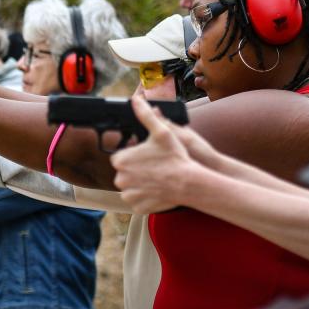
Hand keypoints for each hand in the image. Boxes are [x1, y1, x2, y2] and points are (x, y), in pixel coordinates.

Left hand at [111, 94, 204, 213]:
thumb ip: (146, 116)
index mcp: (121, 161)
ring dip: (141, 183)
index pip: (121, 157)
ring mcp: (129, 195)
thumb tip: (136, 100)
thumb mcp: (161, 132)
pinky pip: (138, 201)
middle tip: (155, 166)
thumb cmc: (175, 157)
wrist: (189, 183)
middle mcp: (120, 179)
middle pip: (125, 172)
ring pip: (131, 187)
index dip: (135, 155)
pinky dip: (146, 197)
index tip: (147, 155)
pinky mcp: (138, 208)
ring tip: (157, 177)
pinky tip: (158, 190)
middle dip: (137, 170)